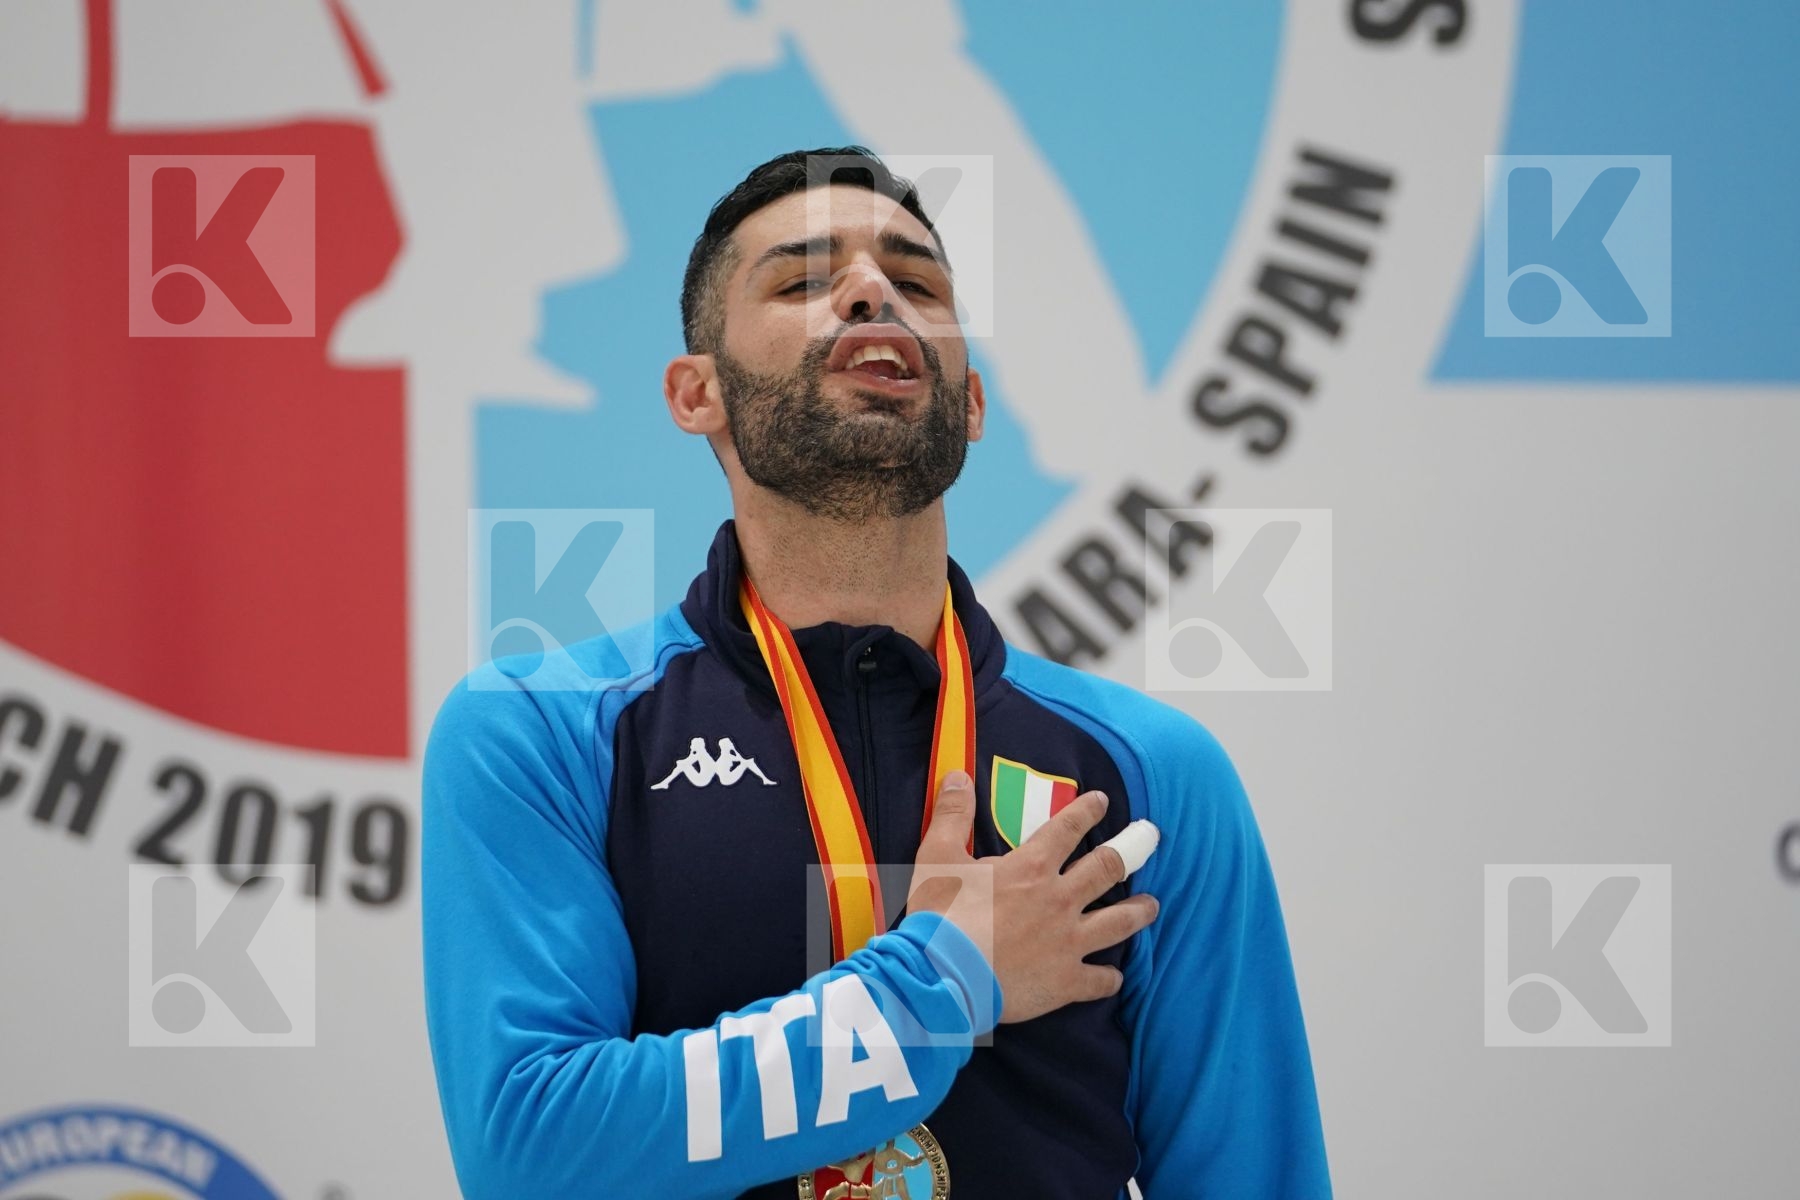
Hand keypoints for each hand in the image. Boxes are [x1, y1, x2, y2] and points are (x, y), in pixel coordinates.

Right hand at [906, 771, 1159, 1022]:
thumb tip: (957, 775)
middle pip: (1106, 870)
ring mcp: (1068, 942)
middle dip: (1130, 852)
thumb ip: (952, 815)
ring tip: (1152, 905)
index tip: (1102, 801)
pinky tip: (1114, 977)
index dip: (1086, 811)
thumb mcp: (937, 857)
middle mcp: (1059, 899)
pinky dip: (1109, 978)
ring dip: (1138, 912)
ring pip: (1117, 923)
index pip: (1066, 829)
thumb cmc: (940, 916)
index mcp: (1031, 867)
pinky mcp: (1066, 981)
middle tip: (1150, 840)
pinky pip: (1099, 979)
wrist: (945, 978)